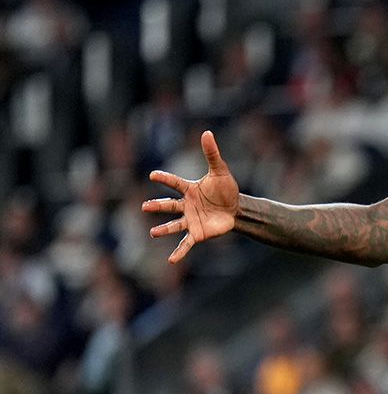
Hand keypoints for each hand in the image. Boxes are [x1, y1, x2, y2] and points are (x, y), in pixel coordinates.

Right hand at [142, 130, 239, 262]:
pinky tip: (171, 260)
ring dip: (164, 229)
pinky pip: (186, 243)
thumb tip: (207, 132)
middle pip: (169, 205)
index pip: (174, 182)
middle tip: (144, 206)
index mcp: (189, 189)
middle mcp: (185, 205)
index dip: (164, 179)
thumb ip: (211, 154)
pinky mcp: (197, 233)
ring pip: (173, 225)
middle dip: (157, 206)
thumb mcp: (220, 171)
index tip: (152, 175)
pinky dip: (179, 252)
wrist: (236, 209)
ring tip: (153, 233)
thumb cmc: (226, 189)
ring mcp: (190, 220)